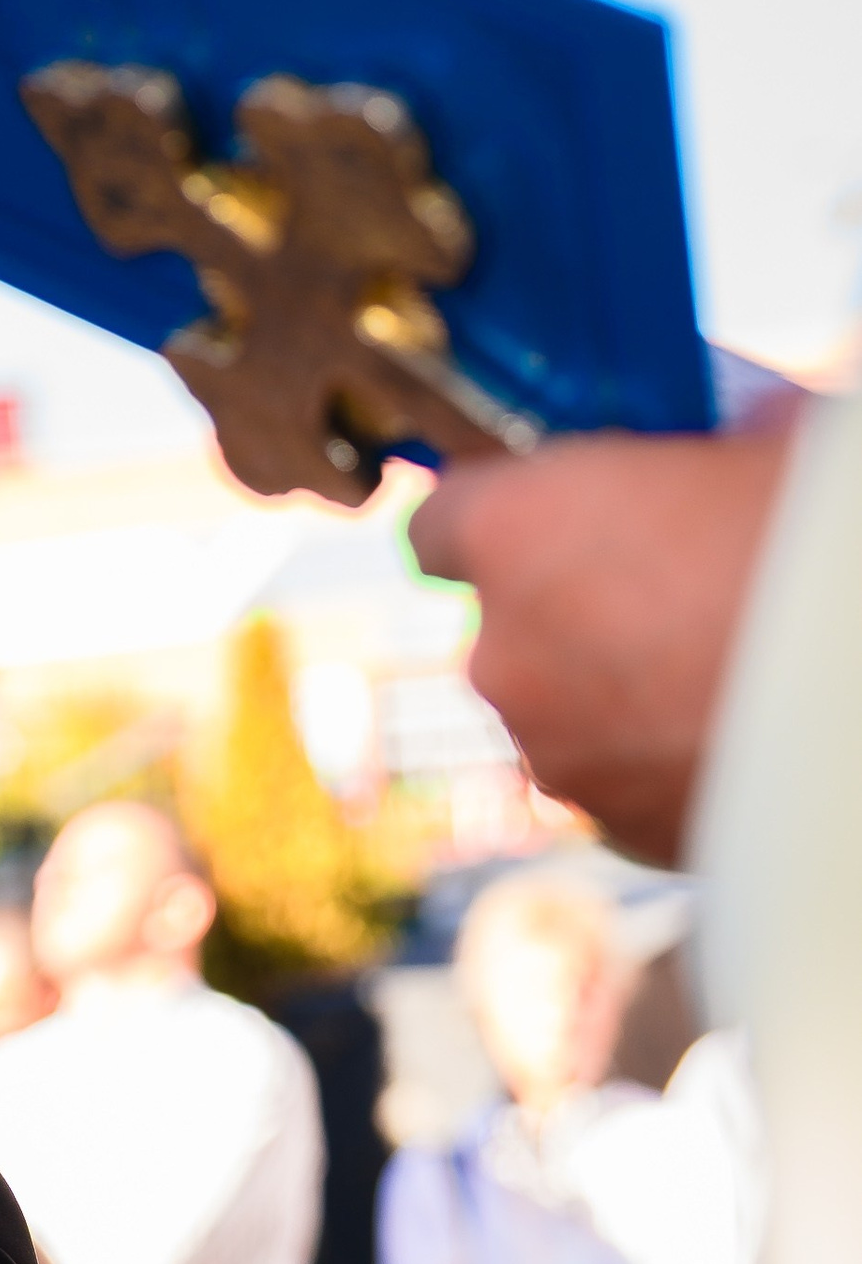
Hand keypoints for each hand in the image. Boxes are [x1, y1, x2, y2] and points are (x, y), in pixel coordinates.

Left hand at [412, 417, 796, 863]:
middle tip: (679, 594)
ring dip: (618, 695)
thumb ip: (713, 445)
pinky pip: (618, 783)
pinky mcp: (619, 832)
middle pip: (507, 630)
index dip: (496, 522)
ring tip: (724, 671)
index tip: (548, 523)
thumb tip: (741, 432)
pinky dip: (660, 762)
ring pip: (562, 714)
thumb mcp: (776, 444)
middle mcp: (505, 655)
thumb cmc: (828, 544)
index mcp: (518, 531)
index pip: (441, 524)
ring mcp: (557, 757)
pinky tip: (739, 732)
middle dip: (575, 614)